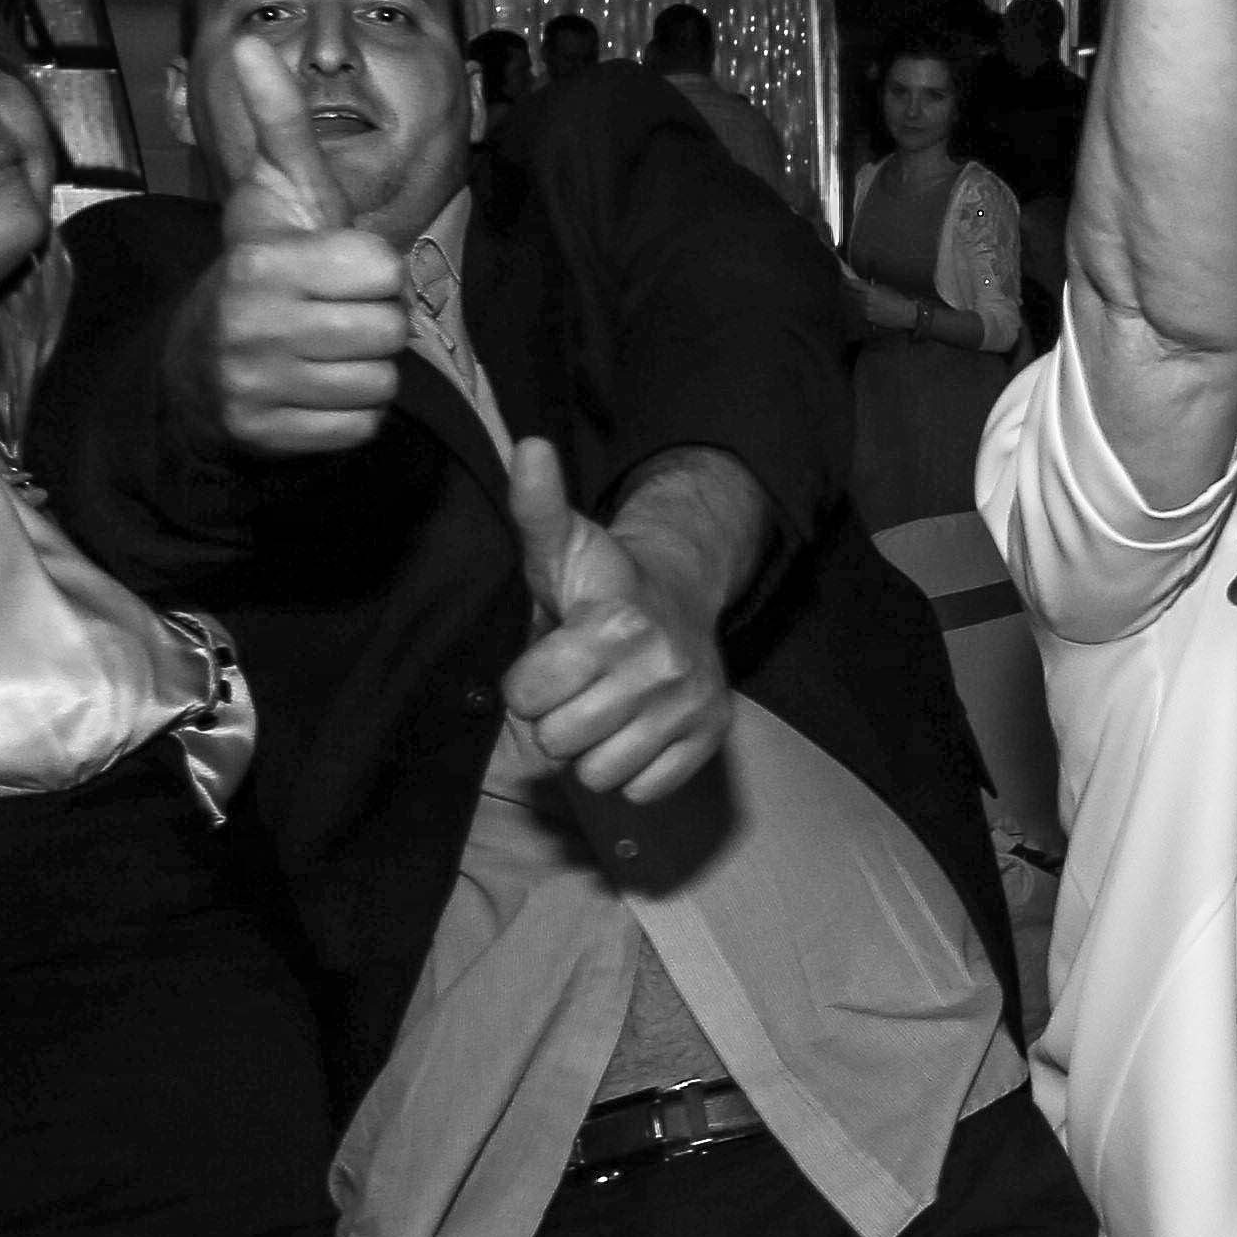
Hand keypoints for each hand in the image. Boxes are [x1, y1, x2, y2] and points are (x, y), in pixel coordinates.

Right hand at [204, 32, 411, 456]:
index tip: (337, 269)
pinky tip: (313, 390)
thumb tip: (251, 40)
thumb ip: (277, 122)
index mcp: (260, 262)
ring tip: (323, 349)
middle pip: (389, 329)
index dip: (372, 268)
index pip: (381, 267)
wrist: (202, 362)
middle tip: (334, 312)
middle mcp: (250, 327)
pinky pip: (362, 428)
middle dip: (374, 321)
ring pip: (380, 382)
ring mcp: (256, 388)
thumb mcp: (274, 193)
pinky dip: (348, 415)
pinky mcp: (269, 438)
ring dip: (364, 368)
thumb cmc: (262, 268)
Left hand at [502, 437, 734, 802]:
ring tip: (605, 706)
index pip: (526, 696)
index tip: (551, 655)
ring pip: (598, 773)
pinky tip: (638, 727)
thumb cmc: (603, 583)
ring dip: (592, 747)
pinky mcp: (710, 738)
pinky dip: (633, 768)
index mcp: (615, 622)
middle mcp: (660, 666)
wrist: (682, 599)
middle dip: (557, 716)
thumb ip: (534, 505)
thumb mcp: (560, 544)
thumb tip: (528, 445)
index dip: (528, 680)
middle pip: (558, 740)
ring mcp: (689, 706)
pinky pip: (641, 790)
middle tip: (578, 684)